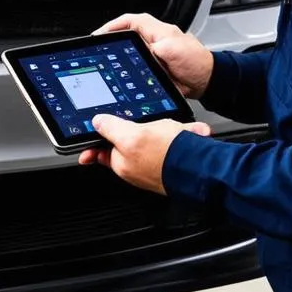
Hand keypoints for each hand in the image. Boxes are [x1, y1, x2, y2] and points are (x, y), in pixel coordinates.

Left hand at [78, 113, 212, 193]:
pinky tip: (192, 132)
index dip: (97, 141)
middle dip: (144, 127)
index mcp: (122, 164)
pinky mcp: (175, 160)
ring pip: (158, 136)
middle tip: (155, 126)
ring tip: (177, 129)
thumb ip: (110, 129)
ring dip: (168, 129)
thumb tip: (97, 122)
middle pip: (132, 139)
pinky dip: (184, 133)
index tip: (90, 142)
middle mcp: (137, 168)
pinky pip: (177, 140)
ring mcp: (157, 165)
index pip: (102, 150)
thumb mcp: (130, 137)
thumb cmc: (166, 157)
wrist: (201, 167)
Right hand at [94, 12, 214, 99]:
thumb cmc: (196, 63)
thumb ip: (157, 47)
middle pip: (127, 35)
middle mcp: (155, 40)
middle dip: (112, 40)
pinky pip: (136, 67)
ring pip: (130, 51)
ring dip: (119, 55)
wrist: (206, 81)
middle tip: (99, 47)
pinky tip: (122, 76)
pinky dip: (128, 70)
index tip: (100, 33)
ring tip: (106, 61)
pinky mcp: (155, 68)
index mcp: (159, 31)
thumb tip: (142, 50)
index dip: (114, 25)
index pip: (132, 21)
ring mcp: (154, 54)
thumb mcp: (174, 50)